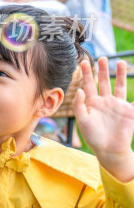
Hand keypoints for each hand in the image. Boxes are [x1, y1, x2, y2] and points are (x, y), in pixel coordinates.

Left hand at [74, 57, 133, 181]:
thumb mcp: (83, 120)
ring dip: (119, 75)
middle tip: (102, 57)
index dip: (86, 74)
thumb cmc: (93, 136)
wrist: (109, 150)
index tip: (82, 62)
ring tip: (119, 62)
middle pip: (104, 82)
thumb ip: (79, 105)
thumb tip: (79, 89)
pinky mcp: (129, 112)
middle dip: (102, 70)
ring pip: (119, 86)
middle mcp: (105, 102)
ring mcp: (118, 106)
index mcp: (92, 103)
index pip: (88, 85)